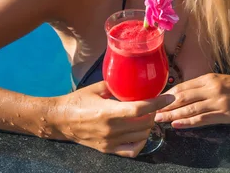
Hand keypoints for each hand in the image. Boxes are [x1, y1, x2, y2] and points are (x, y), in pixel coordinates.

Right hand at [48, 81, 173, 157]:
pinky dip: (140, 142)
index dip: (157, 103)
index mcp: (108, 112)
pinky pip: (132, 150)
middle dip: (153, 113)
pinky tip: (139, 132)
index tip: (169, 97)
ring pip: (141, 136)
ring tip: (146, 116)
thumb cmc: (77, 101)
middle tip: (153, 104)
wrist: (60, 120)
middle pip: (144, 123)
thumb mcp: (97, 88)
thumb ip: (115, 85)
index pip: (140, 109)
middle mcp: (111, 129)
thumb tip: (132, 78)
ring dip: (148, 126)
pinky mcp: (107, 149)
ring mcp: (110, 141)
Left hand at [154, 73, 229, 128]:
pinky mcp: (224, 113)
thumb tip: (188, 93)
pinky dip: (187, 121)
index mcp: (209, 78)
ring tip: (157, 119)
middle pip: (181, 96)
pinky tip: (176, 124)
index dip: (166, 94)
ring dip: (171, 114)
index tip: (154, 100)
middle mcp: (211, 87)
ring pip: (188, 107)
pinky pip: (202, 118)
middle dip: (164, 105)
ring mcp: (217, 100)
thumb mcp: (223, 81)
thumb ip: (207, 86)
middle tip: (149, 111)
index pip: (182, 86)